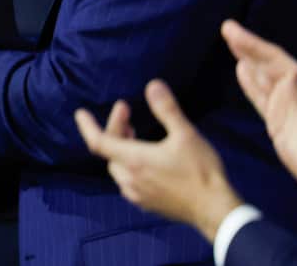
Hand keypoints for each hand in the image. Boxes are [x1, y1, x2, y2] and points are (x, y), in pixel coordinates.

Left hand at [75, 80, 244, 242]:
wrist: (216, 211)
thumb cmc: (201, 172)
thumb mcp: (186, 135)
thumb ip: (167, 109)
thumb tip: (153, 85)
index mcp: (134, 160)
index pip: (98, 141)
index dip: (87, 126)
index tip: (81, 113)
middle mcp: (130, 178)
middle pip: (109, 151)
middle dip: (115, 129)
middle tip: (127, 112)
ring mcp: (137, 194)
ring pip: (117, 167)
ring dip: (120, 147)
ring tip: (134, 133)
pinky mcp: (147, 203)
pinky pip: (127, 180)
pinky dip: (128, 164)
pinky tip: (145, 159)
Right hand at [221, 20, 296, 212]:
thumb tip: (290, 75)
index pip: (274, 58)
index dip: (254, 44)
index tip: (233, 30)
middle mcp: (291, 89)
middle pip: (265, 62)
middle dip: (247, 45)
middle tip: (227, 28)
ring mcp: (282, 103)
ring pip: (260, 75)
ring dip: (246, 58)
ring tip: (230, 42)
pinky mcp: (274, 118)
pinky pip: (258, 94)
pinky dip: (248, 81)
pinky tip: (240, 70)